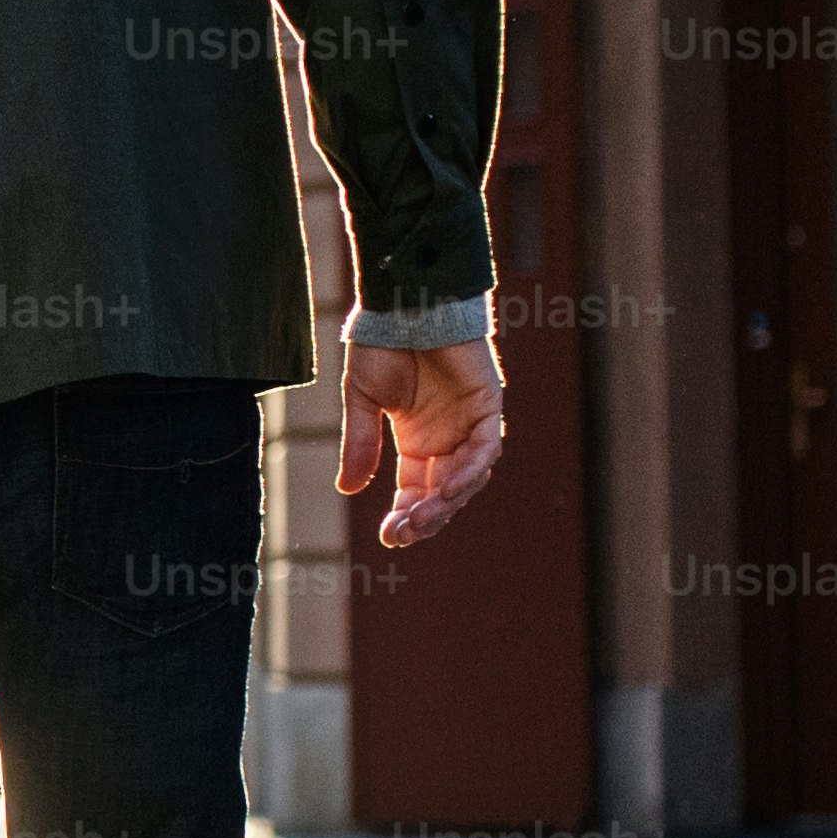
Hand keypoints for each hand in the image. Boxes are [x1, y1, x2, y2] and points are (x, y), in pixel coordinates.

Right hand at [338, 334, 506, 549]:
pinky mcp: (488, 405)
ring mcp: (470, 424)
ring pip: (468, 479)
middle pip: (443, 494)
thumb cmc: (383, 342)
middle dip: (425, 518)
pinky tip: (447, 491)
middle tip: (403, 534)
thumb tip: (348, 490)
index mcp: (418, 440)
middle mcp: (447, 438)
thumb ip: (360, 444)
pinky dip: (470, 472)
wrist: (406, 301)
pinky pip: (485, 450)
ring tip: (420, 519)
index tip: (388, 536)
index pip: (416, 491)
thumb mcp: (362, 401)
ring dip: (446, 503)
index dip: (405, 516)